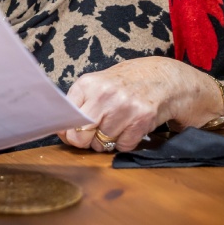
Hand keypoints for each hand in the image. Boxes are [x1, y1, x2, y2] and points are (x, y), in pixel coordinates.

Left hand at [57, 56, 215, 152]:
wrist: (161, 78)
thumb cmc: (122, 84)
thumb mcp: (96, 86)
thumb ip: (78, 106)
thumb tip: (62, 133)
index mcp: (88, 84)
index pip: (67, 120)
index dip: (68, 131)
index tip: (73, 132)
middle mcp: (105, 95)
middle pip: (80, 136)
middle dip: (85, 140)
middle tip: (94, 132)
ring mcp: (124, 108)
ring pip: (101, 144)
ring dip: (106, 141)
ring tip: (115, 125)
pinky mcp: (141, 120)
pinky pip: (122, 147)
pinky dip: (124, 143)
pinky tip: (128, 128)